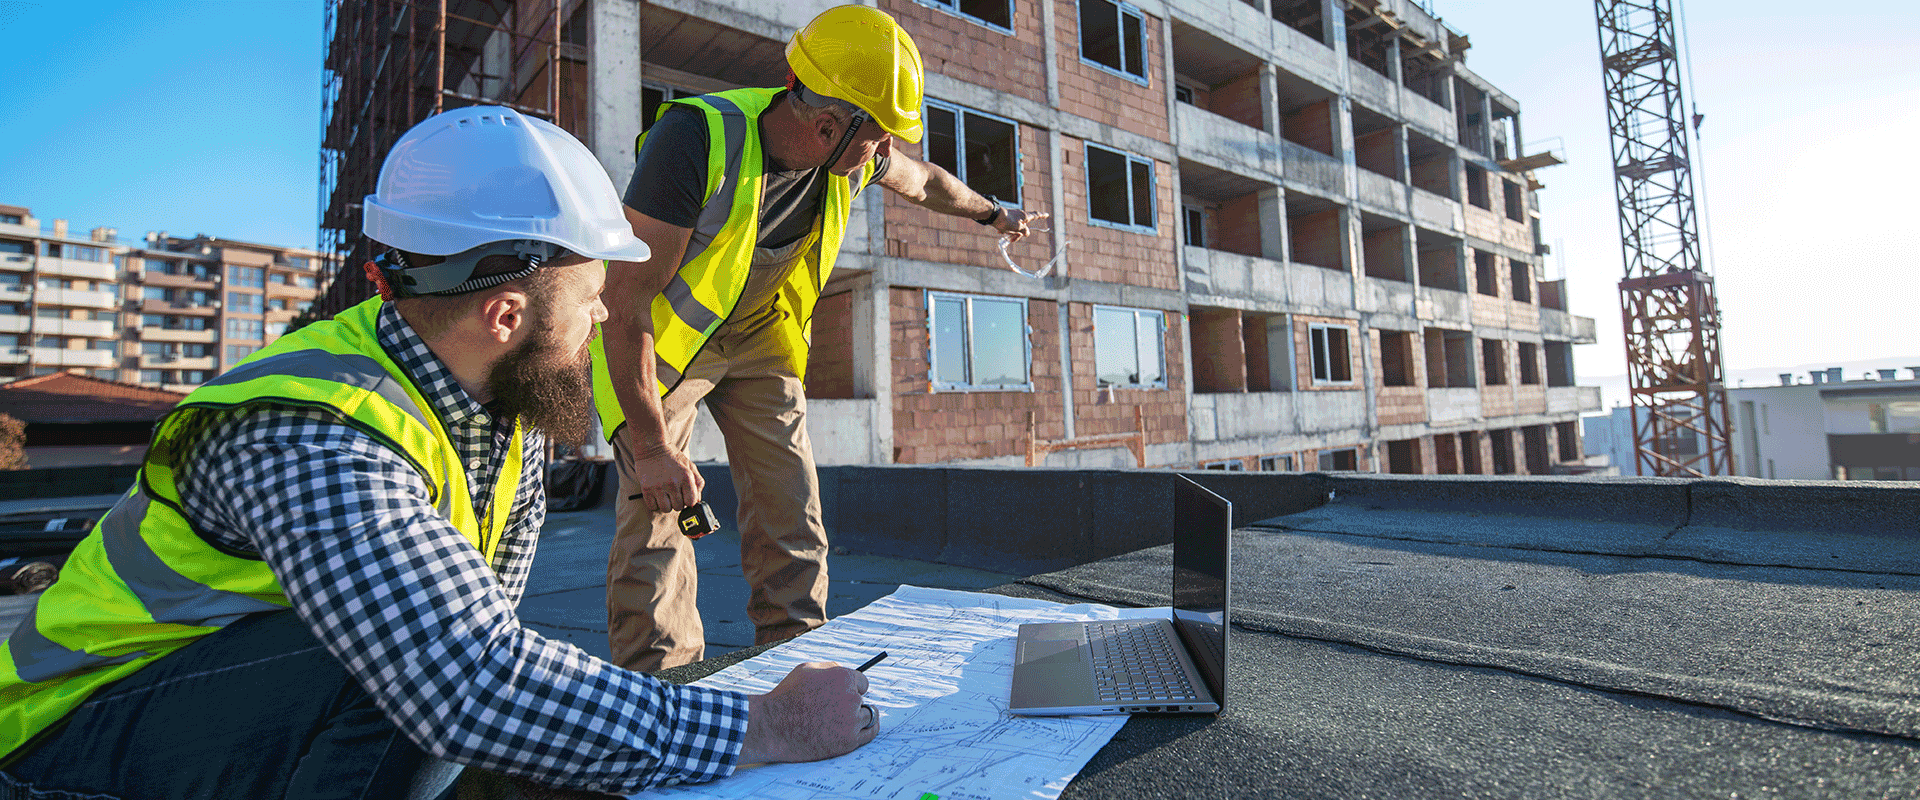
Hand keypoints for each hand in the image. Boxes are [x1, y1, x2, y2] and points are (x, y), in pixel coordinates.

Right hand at [624, 433, 702, 512]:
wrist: (652, 447)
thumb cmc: (672, 458)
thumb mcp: (690, 466)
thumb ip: (698, 483)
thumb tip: (697, 500)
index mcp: (686, 477)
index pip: (691, 502)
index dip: (688, 501)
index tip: (684, 496)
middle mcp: (673, 483)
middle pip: (678, 507)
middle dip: (677, 502)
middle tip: (673, 492)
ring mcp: (659, 486)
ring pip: (666, 509)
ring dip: (666, 504)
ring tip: (664, 494)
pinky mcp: (646, 488)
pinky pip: (652, 506)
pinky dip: (654, 503)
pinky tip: (656, 494)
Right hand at [738, 662, 876, 763]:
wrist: (772, 726)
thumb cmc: (786, 696)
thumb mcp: (806, 670)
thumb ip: (831, 668)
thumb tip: (846, 672)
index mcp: (843, 677)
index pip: (862, 683)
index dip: (852, 689)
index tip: (844, 696)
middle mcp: (851, 698)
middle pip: (862, 700)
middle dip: (851, 704)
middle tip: (833, 711)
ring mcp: (851, 721)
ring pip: (866, 716)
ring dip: (856, 718)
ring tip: (837, 721)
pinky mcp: (849, 741)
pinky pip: (869, 733)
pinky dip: (866, 730)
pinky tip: (858, 729)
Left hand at [994, 208, 1048, 243]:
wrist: (994, 216)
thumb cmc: (1007, 221)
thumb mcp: (1018, 228)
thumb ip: (1024, 231)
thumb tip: (1027, 233)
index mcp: (1025, 216)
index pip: (1036, 215)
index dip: (1042, 216)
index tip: (1047, 215)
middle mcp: (1020, 215)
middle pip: (1023, 227)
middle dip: (1018, 235)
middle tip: (1012, 239)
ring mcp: (1013, 216)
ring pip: (1016, 228)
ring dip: (1012, 234)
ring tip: (1005, 236)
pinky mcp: (1007, 218)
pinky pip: (1009, 226)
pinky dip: (1007, 230)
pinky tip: (1000, 232)